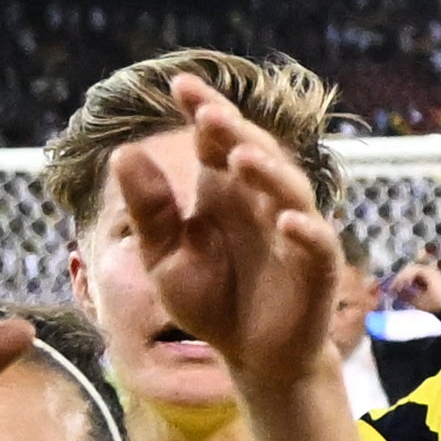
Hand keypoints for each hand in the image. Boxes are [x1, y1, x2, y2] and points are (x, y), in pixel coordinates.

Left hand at [109, 87, 359, 398]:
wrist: (251, 355)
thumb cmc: (210, 300)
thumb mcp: (163, 257)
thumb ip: (148, 210)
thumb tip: (122, 153)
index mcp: (224, 192)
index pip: (216, 140)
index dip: (205, 111)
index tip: (181, 85)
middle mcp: (262, 203)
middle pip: (255, 155)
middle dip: (234, 132)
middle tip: (208, 113)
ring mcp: (294, 233)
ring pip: (290, 192)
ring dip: (269, 172)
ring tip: (241, 157)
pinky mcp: (317, 271)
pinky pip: (317, 245)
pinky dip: (306, 232)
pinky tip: (286, 222)